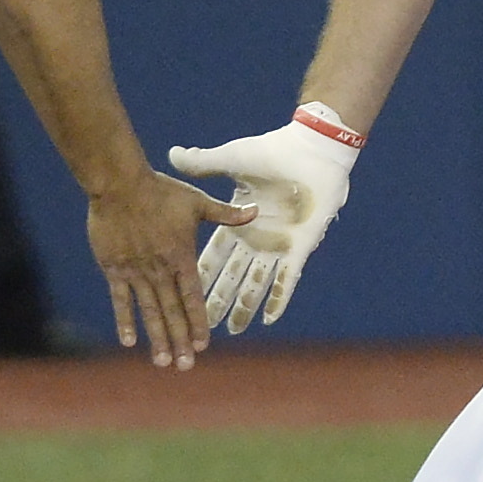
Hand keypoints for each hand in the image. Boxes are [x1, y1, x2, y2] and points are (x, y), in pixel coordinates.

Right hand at [87, 170, 249, 367]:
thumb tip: (256, 212)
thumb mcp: (197, 202)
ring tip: (162, 362)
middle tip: (186, 366)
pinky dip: (125, 321)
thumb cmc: (160, 191)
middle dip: (180, 340)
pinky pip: (121, 299)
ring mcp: (135, 271)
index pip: (193, 296)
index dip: (198, 322)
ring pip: (148, 311)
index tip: (203, 344)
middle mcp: (159, 269)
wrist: (119, 184)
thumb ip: (226, 213)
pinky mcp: (114, 268)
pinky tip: (130, 342)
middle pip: (172, 311)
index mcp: (181, 256)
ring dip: (157, 338)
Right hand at [169, 111, 360, 332]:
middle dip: (216, 301)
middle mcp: (254, 240)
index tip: (180, 296)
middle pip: (230, 278)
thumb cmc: (271, 152)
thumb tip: (173, 154)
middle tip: (204, 322)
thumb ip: (204, 164)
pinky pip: (287, 280)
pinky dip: (278, 299)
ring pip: (255, 285)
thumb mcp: (232, 159)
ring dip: (243, 307)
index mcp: (238, 222)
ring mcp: (277, 247)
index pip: (213, 256)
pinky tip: (269, 319)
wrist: (310, 150)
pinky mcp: (299, 249)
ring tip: (231, 331)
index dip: (201, 277)